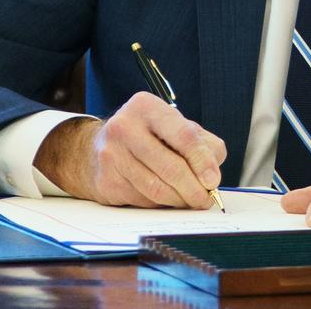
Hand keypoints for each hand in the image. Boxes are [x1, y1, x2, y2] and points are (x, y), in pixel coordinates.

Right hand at [33, 92, 226, 208]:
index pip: (184, 135)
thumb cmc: (148, 137)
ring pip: (157, 188)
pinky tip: (166, 198)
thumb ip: (202, 144)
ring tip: (190, 200)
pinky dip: (160, 204)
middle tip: (205, 199)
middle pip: (171, 167)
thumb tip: (213, 174)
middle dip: (194, 189)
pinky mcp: (106, 181)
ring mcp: (112, 155)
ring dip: (179, 200)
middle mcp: (125, 127)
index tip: (213, 180)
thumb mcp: (176, 127)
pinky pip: (142, 200)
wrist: (98, 149)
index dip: (202, 161)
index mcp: (147, 107)